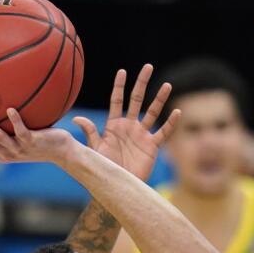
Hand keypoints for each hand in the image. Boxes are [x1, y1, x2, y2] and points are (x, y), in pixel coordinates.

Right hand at [0, 108, 77, 165]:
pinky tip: (10, 110)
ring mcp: (19, 149)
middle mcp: (8, 152)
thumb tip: (2, 99)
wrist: (63, 152)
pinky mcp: (32, 143)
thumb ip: (11, 122)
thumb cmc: (43, 140)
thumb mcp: (24, 132)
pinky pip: (22, 131)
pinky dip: (16, 121)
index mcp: (2, 151)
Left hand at [73, 64, 179, 182]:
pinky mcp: (152, 146)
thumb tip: (76, 117)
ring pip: (152, 112)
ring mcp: (141, 135)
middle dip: (142, 83)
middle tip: (148, 67)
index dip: (119, 86)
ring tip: (167, 85)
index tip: (122, 71)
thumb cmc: (103, 168)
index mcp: (113, 124)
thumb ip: (89, 132)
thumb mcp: (95, 149)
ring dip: (159, 99)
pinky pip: (163, 132)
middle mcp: (129, 126)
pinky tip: (177, 112)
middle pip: (136, 100)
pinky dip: (170, 123)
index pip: (117, 100)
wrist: (117, 185)